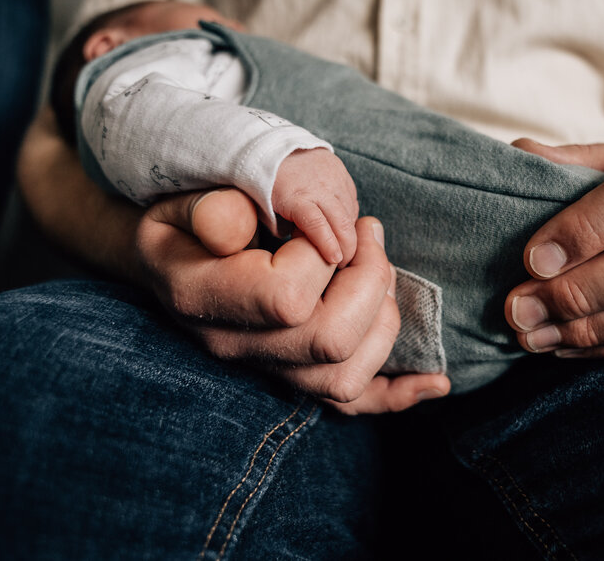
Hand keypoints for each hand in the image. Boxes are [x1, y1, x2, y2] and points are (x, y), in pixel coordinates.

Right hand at [137, 187, 448, 412]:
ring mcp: (262, 368)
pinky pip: (350, 404)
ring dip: (384, 320)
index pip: (288, 296)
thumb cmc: (183, 220)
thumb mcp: (182, 200)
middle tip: (370, 235)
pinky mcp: (291, 376)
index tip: (328, 223)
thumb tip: (234, 228)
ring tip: (377, 271)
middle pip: (330, 342)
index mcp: (202, 297)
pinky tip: (435, 383)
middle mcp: (234, 345)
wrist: (169, 259)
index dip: (325, 255)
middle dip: (372, 281)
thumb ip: (211, 209)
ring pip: (346, 378)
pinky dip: (398, 394)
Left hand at [273, 148, 357, 266]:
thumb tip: (306, 247)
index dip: (329, 244)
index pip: (317, 224)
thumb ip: (286, 230)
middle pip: (342, 221)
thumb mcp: (268, 211)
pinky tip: (342, 225)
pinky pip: (351, 199)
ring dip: (349, 232)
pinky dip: (349, 215)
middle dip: (348, 245)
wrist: (274, 148)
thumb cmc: (266, 186)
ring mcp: (333, 177)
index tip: (336, 260)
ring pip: (350, 211)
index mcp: (296, 197)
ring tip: (343, 247)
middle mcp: (319, 186)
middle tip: (344, 262)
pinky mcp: (341, 171)